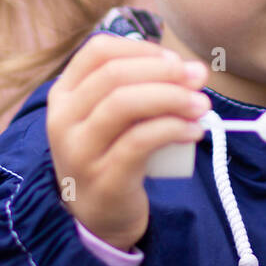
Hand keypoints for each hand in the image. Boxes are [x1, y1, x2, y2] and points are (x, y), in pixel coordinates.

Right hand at [45, 34, 208, 251]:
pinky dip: (173, 129)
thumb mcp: (114, 116)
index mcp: (65, 94)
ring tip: (201, 105)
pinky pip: (139, 142)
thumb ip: (142, 88)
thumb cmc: (113, 153)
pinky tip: (194, 130)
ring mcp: (79, 151)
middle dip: (164, 71)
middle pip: (114, 75)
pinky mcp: (103, 178)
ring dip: (171, 97)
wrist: (98, 216)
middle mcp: (63, 119)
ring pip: (123, 104)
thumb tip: (194, 70)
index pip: (98, 51)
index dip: (143, 49)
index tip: (176, 61)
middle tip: (198, 78)